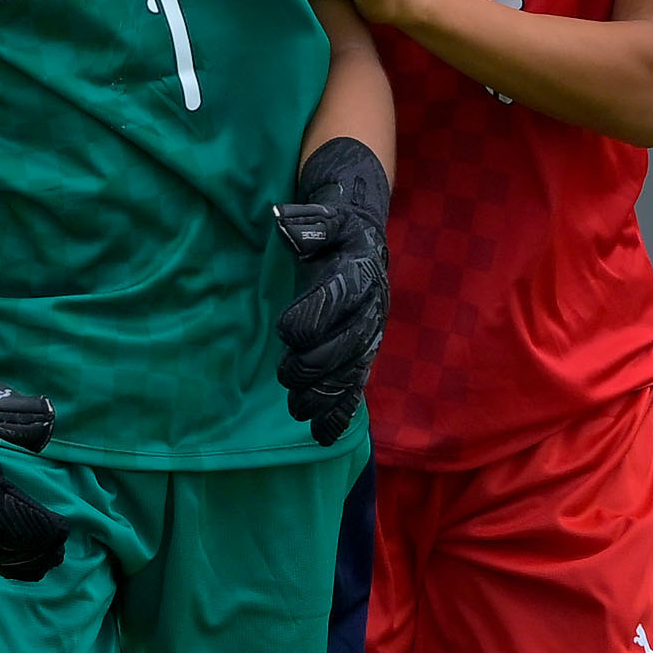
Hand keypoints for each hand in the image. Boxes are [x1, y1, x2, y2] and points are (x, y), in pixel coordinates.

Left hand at [272, 136, 389, 443]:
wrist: (365, 242)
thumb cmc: (337, 229)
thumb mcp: (326, 216)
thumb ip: (309, 222)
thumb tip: (281, 221)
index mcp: (360, 273)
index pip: (342, 297)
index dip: (315, 316)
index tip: (285, 329)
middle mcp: (371, 309)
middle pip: (349, 344)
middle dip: (317, 364)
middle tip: (286, 373)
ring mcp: (369, 336)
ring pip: (353, 372)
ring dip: (325, 395)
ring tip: (297, 409)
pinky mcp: (363, 355)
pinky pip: (356, 387)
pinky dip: (340, 413)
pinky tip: (322, 436)